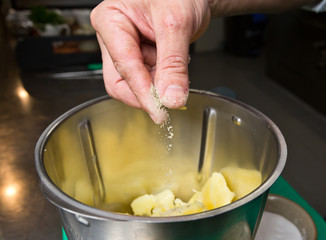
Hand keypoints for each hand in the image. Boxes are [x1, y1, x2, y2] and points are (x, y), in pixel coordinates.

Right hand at [91, 0, 210, 123]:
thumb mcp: (176, 24)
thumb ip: (173, 64)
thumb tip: (170, 98)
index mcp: (111, 21)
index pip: (124, 67)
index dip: (142, 92)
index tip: (159, 111)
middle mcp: (114, 37)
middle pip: (121, 81)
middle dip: (147, 91)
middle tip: (170, 95)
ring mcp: (127, 49)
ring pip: (136, 84)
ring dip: (159, 83)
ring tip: (177, 61)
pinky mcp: (140, 57)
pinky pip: (148, 80)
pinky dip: (164, 80)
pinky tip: (174, 64)